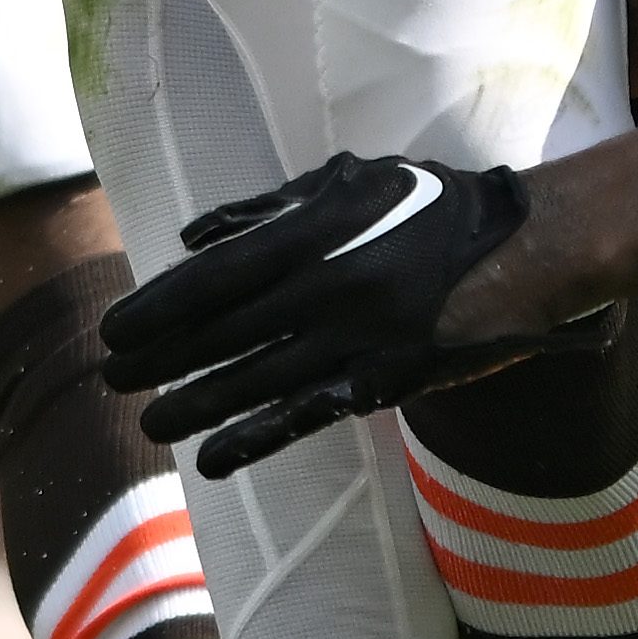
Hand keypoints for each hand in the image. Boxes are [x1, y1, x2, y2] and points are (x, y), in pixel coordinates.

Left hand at [98, 154, 580, 473]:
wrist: (526, 249)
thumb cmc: (432, 206)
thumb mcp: (354, 181)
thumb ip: (272, 206)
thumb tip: (194, 232)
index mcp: (319, 230)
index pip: (217, 276)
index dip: (158, 307)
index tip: (114, 329)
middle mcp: (330, 285)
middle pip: (223, 332)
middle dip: (159, 359)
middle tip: (111, 379)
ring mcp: (357, 337)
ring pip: (255, 379)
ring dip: (194, 404)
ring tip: (151, 421)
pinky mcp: (383, 379)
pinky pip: (307, 413)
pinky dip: (256, 438)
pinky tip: (214, 457)